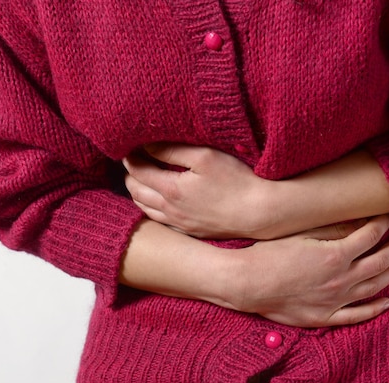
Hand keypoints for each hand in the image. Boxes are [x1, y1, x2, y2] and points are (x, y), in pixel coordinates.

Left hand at [123, 144, 274, 238]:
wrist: (260, 213)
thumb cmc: (236, 181)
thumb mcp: (204, 157)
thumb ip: (172, 150)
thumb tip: (146, 145)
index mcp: (171, 190)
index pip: (138, 171)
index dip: (130, 157)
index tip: (129, 146)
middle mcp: (171, 211)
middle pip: (136, 192)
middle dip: (130, 175)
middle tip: (132, 160)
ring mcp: (180, 224)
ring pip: (146, 209)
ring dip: (138, 193)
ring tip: (140, 178)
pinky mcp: (191, 231)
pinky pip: (161, 221)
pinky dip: (151, 208)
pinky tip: (158, 201)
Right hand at [231, 215, 388, 327]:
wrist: (247, 282)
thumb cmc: (270, 253)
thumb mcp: (303, 233)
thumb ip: (334, 229)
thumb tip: (359, 221)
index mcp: (336, 255)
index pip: (371, 236)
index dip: (383, 223)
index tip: (388, 216)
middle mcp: (341, 279)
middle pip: (380, 261)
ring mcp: (335, 301)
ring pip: (375, 287)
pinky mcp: (325, 317)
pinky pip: (358, 315)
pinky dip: (376, 308)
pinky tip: (388, 301)